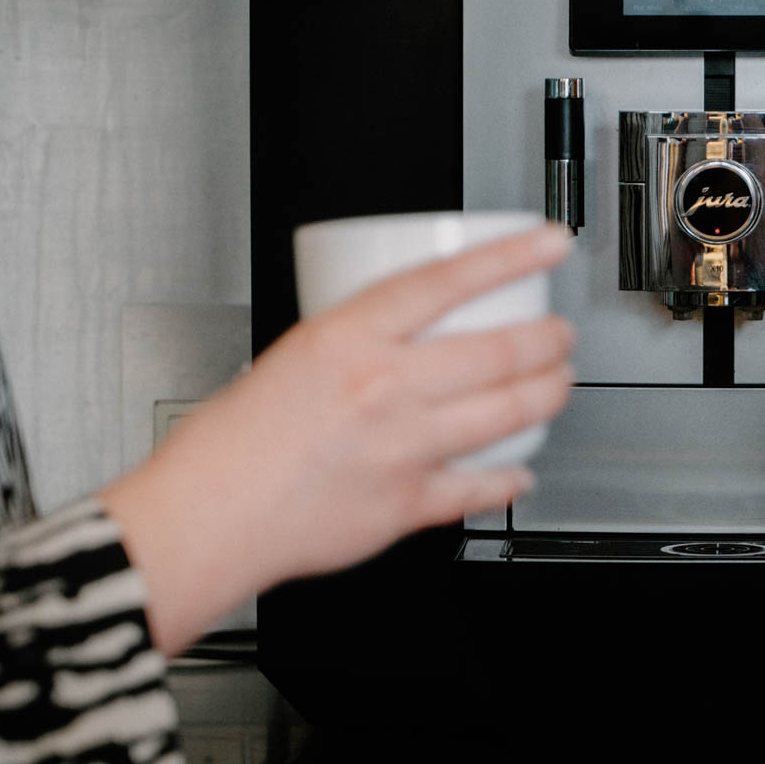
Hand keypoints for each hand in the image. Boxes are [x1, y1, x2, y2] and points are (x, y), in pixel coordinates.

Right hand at [104, 225, 574, 655]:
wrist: (203, 518)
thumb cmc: (227, 444)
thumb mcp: (290, 357)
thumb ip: (353, 348)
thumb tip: (397, 343)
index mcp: (347, 339)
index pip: (448, 281)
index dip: (511, 256)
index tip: (548, 244)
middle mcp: (384, 389)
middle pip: (497, 351)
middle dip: (548, 339)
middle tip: (561, 334)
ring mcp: (402, 448)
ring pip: (506, 413)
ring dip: (547, 395)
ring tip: (557, 384)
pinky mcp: (406, 504)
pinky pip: (479, 487)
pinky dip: (509, 478)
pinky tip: (519, 472)